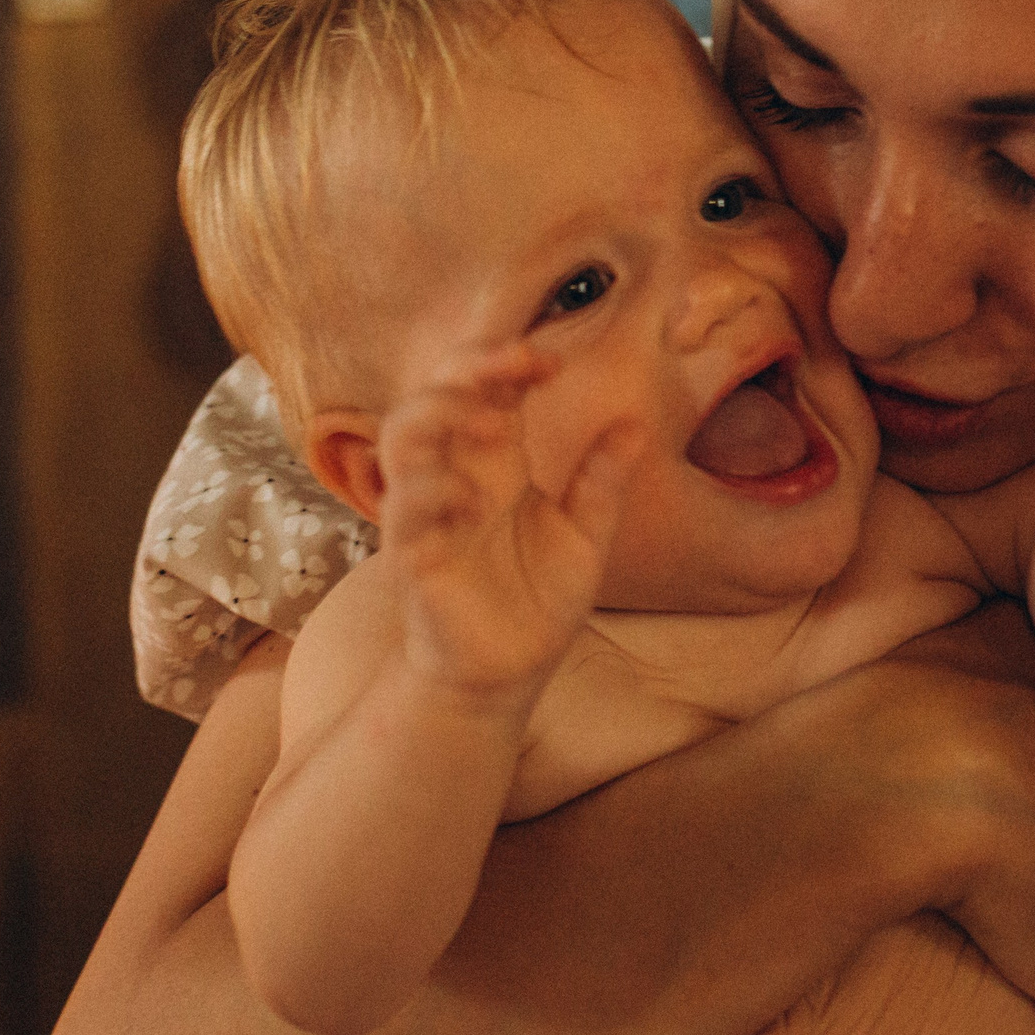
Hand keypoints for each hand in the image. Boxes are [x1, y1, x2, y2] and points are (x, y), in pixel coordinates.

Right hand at [377, 343, 637, 699]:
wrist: (509, 672)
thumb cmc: (539, 599)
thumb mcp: (586, 537)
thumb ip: (602, 482)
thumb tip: (634, 425)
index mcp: (494, 463)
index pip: (481, 389)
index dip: (506, 362)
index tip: (550, 363)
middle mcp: (454, 477)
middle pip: (432, 396)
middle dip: (467, 370)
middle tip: (518, 367)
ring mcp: (427, 515)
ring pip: (400, 440)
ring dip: (438, 418)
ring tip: (489, 425)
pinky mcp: (414, 559)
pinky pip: (401, 514)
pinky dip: (429, 497)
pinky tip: (471, 504)